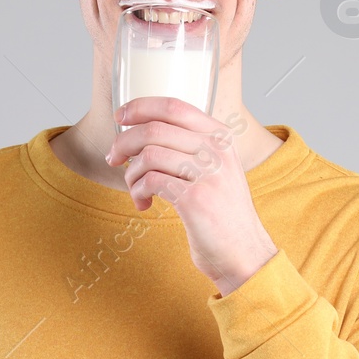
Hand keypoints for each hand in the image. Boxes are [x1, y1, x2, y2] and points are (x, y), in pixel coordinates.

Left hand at [106, 97, 277, 295]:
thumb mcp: (216, 168)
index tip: (120, 117)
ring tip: (135, 189)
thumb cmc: (222, 212)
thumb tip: (140, 133)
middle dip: (124, 143)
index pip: (173, 106)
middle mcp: (217, 150)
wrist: (243, 252)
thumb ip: (191, 146)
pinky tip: (144, 203)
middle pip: (154, 129)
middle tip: (114, 159)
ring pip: (148, 155)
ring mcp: (208, 173)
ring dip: (131, 174)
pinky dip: (138, 191)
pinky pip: (151, 181)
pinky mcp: (195, 199)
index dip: (140, 107)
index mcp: (221, 136)